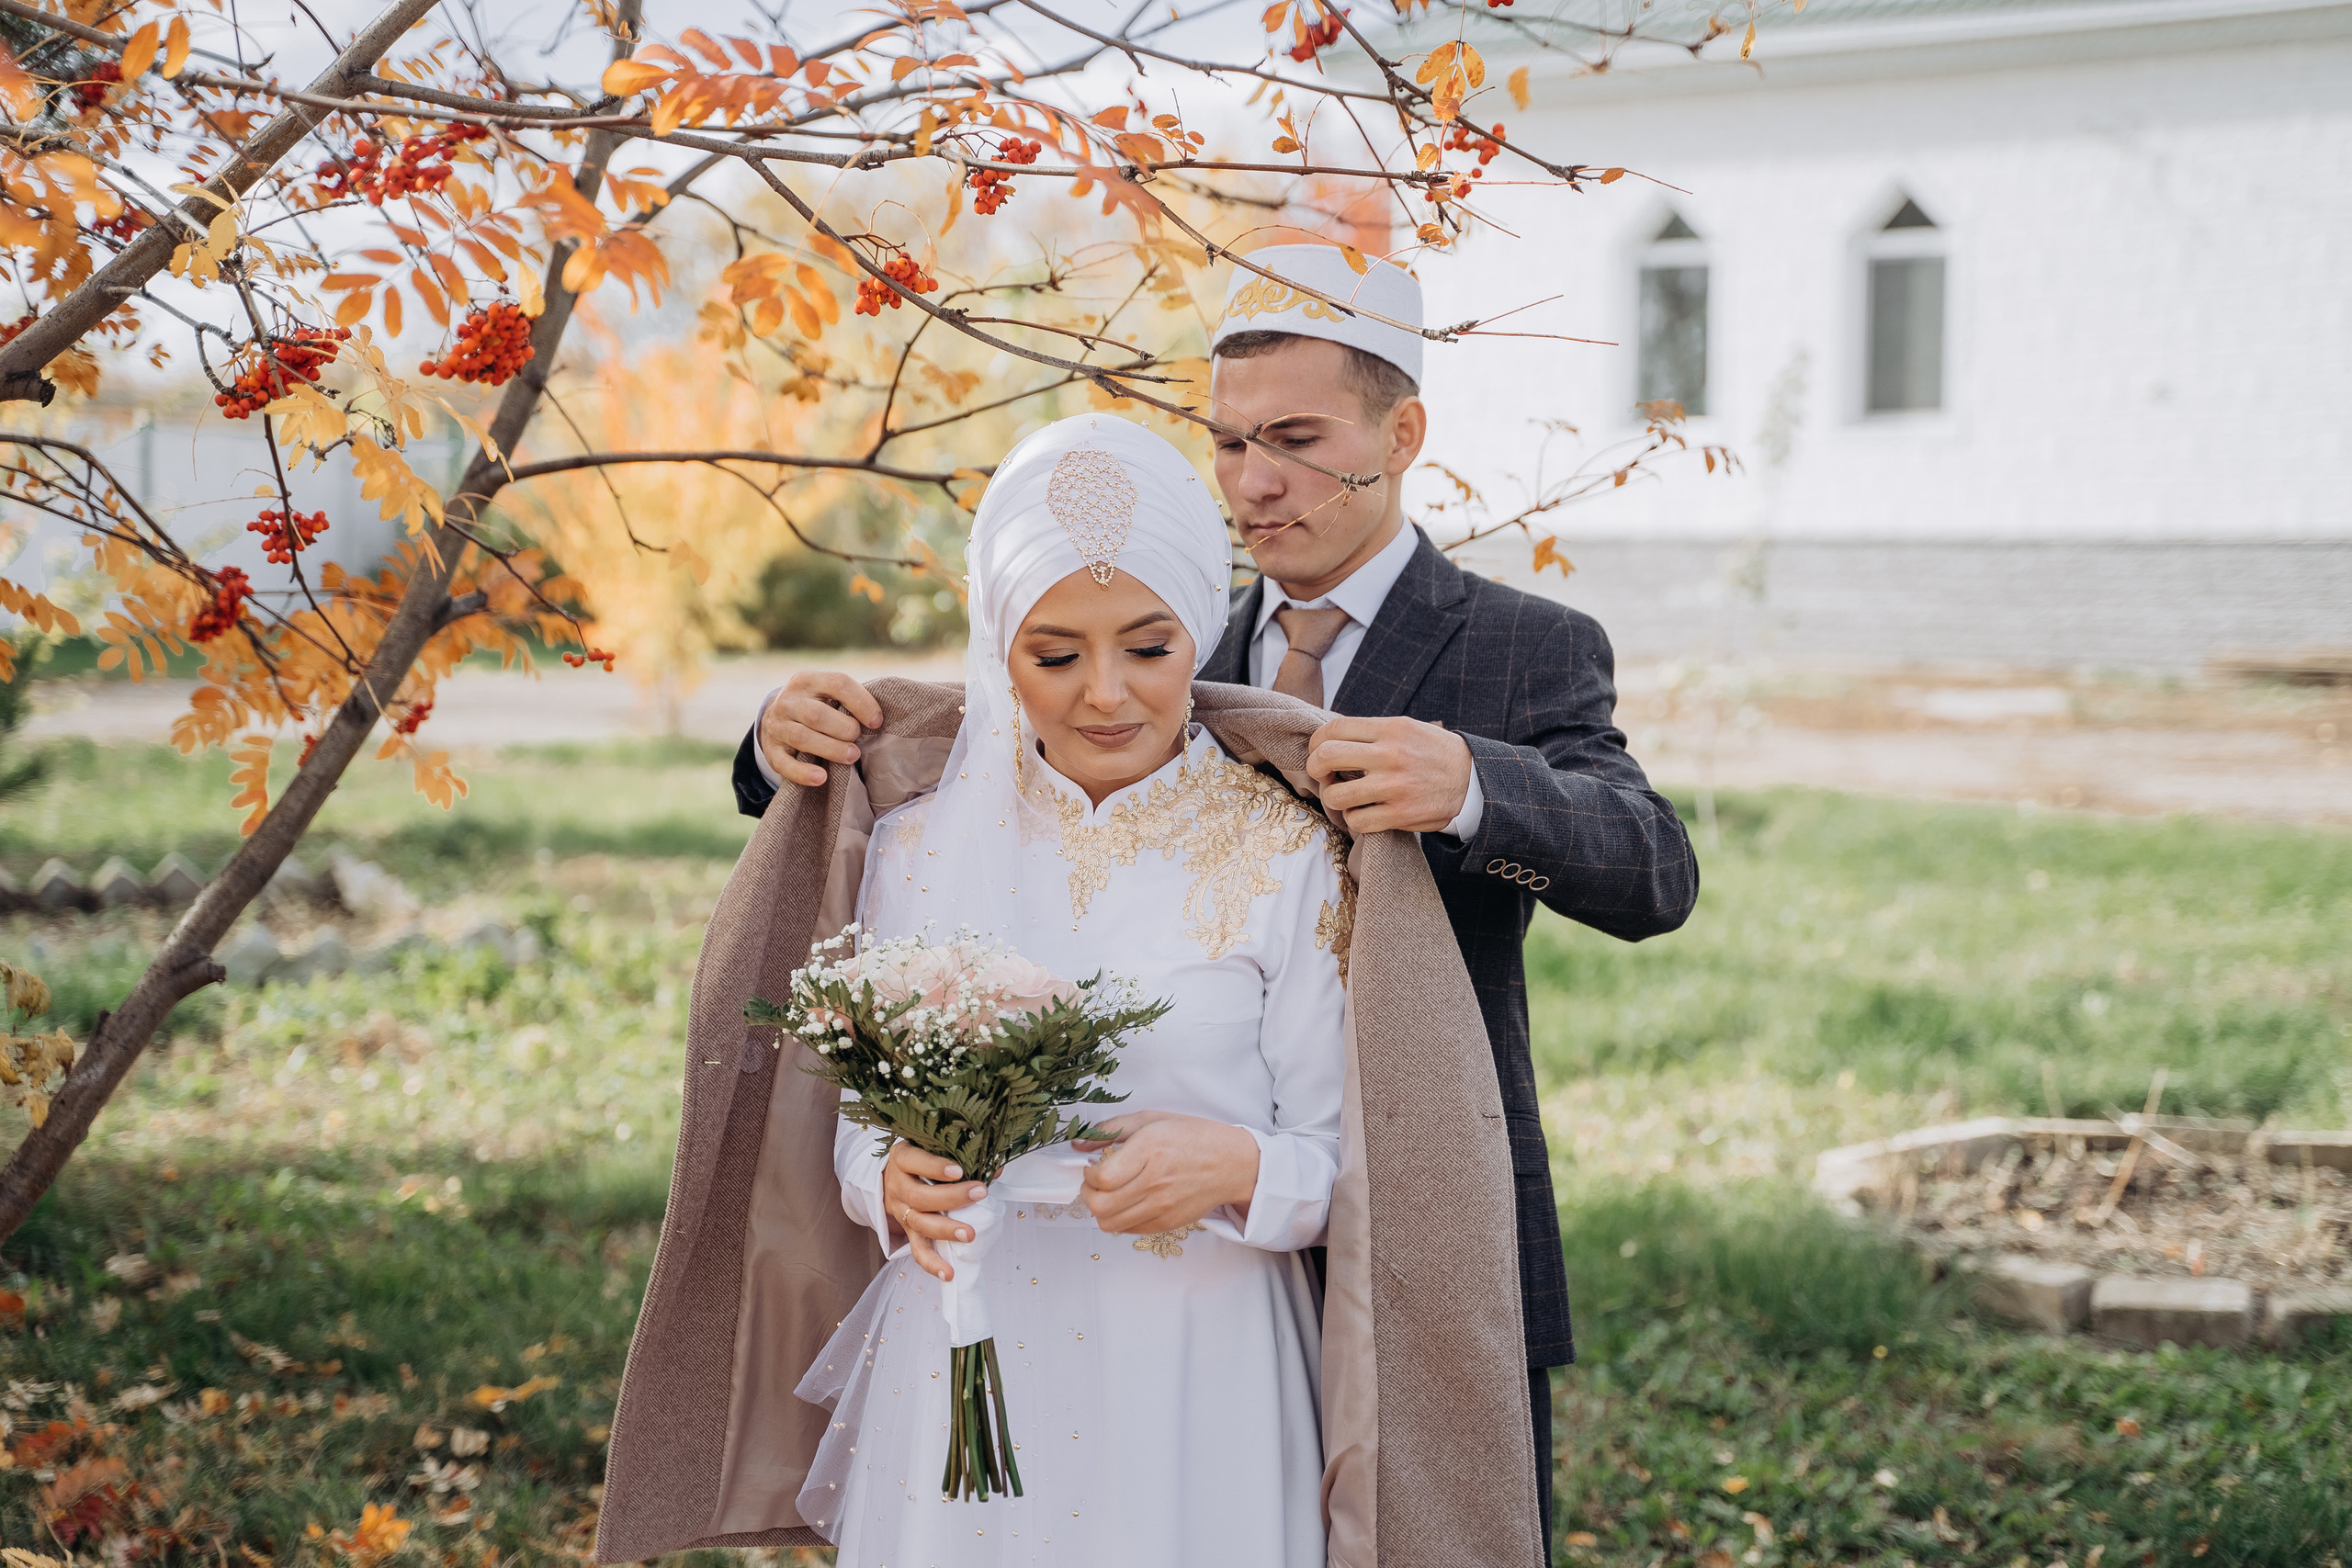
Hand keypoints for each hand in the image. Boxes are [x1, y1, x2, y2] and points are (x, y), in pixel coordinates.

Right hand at [759, 671, 882, 788]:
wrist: (774, 717)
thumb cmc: (815, 705)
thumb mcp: (826, 692)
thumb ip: (848, 699)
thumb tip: (877, 720)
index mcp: (807, 680)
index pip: (837, 684)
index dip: (861, 702)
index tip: (876, 722)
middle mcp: (788, 701)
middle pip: (817, 714)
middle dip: (844, 729)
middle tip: (858, 739)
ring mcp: (776, 726)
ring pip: (802, 738)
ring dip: (831, 749)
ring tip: (852, 757)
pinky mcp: (771, 751)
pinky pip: (785, 764)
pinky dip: (803, 773)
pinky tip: (821, 778)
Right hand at [881, 1141, 989, 1282]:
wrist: (889, 1177)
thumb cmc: (919, 1159)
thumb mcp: (932, 1149)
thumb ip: (960, 1155)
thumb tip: (996, 1168)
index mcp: (902, 1159)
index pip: (915, 1161)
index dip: (935, 1167)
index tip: (959, 1171)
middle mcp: (898, 1186)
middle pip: (919, 1196)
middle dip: (951, 1197)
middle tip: (980, 1194)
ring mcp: (901, 1211)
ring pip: (919, 1223)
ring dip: (945, 1230)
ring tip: (969, 1234)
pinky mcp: (908, 1232)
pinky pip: (917, 1250)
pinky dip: (932, 1264)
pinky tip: (948, 1273)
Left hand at [1074, 1110, 1259, 1235]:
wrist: (1233, 1164)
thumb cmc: (1194, 1137)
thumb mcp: (1152, 1119)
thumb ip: (1111, 1129)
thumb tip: (1077, 1143)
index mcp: (1150, 1150)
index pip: (1102, 1178)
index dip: (1087, 1174)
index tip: (1091, 1165)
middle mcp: (1156, 1182)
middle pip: (1100, 1206)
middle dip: (1087, 1194)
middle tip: (1094, 1183)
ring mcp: (1163, 1206)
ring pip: (1110, 1223)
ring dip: (1101, 1209)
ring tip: (1109, 1193)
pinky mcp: (1167, 1223)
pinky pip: (1129, 1230)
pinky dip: (1120, 1218)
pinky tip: (1128, 1201)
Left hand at [1306, 714, 1473, 834]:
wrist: (1473, 781)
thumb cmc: (1435, 753)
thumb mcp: (1408, 728)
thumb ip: (1372, 732)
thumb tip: (1331, 739)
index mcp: (1390, 729)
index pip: (1334, 729)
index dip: (1316, 742)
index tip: (1318, 753)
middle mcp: (1390, 755)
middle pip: (1326, 757)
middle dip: (1315, 769)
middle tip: (1323, 776)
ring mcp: (1394, 787)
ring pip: (1336, 795)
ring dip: (1333, 799)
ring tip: (1344, 797)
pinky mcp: (1400, 815)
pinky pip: (1357, 821)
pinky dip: (1353, 820)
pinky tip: (1362, 813)